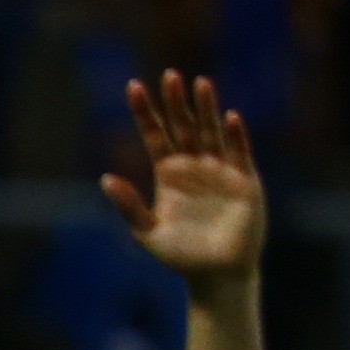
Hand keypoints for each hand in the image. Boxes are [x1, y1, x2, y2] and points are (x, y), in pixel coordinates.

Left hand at [102, 71, 264, 285]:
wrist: (215, 275)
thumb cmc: (180, 256)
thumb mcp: (146, 232)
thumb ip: (129, 206)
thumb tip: (104, 179)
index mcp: (169, 174)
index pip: (155, 136)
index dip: (145, 113)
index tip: (133, 87)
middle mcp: (194, 166)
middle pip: (184, 127)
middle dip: (176, 103)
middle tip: (169, 75)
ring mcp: (220, 171)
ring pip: (211, 133)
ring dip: (206, 109)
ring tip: (199, 83)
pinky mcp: (245, 182)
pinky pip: (240, 154)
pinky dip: (236, 137)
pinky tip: (229, 118)